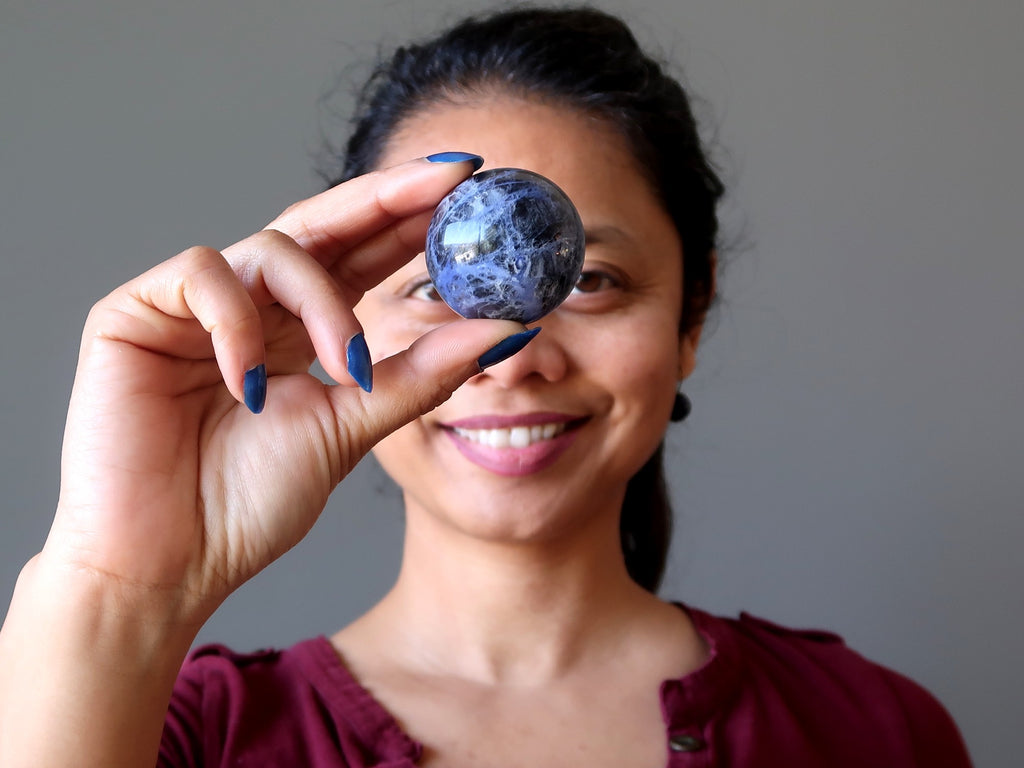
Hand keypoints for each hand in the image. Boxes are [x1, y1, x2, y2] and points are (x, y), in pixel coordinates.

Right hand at [42, 157, 525, 624]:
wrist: (168, 564)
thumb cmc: (249, 503)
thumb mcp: (354, 427)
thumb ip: (421, 374)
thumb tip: (508, 329)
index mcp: (300, 330)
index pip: (362, 254)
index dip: (412, 218)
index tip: (474, 187)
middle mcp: (253, 306)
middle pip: (323, 223)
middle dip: (388, 196)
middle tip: (450, 175)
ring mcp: (194, 307)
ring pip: (273, 248)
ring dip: (324, 304)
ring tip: (347, 368)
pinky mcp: (135, 313)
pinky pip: (202, 276)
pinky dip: (239, 323)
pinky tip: (253, 383)